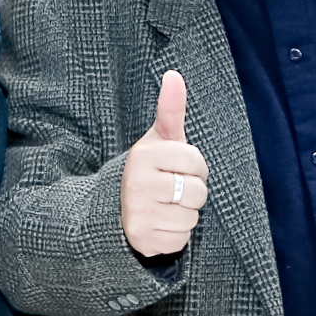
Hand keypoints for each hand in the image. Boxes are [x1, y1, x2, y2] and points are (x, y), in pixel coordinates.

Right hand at [120, 70, 209, 257]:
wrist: (117, 208)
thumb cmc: (150, 170)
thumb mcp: (160, 140)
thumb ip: (170, 109)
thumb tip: (174, 75)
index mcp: (143, 156)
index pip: (198, 163)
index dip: (194, 168)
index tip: (175, 168)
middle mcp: (136, 184)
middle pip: (198, 192)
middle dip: (191, 193)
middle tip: (171, 190)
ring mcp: (138, 214)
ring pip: (192, 218)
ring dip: (184, 215)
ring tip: (165, 207)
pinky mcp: (142, 240)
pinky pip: (181, 239)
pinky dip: (176, 235)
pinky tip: (160, 224)